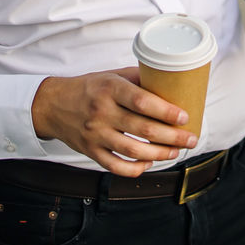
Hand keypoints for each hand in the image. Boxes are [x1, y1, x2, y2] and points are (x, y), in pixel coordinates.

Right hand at [30, 67, 197, 175]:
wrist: (52, 105)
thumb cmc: (89, 87)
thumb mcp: (112, 75)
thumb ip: (138, 79)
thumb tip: (171, 83)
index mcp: (110, 89)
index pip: (143, 102)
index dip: (166, 111)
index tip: (184, 117)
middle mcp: (102, 112)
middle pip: (144, 129)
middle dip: (173, 137)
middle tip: (191, 139)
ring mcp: (95, 134)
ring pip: (133, 151)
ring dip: (160, 154)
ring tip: (176, 151)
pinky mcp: (90, 151)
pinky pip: (116, 166)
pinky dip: (135, 169)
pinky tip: (148, 164)